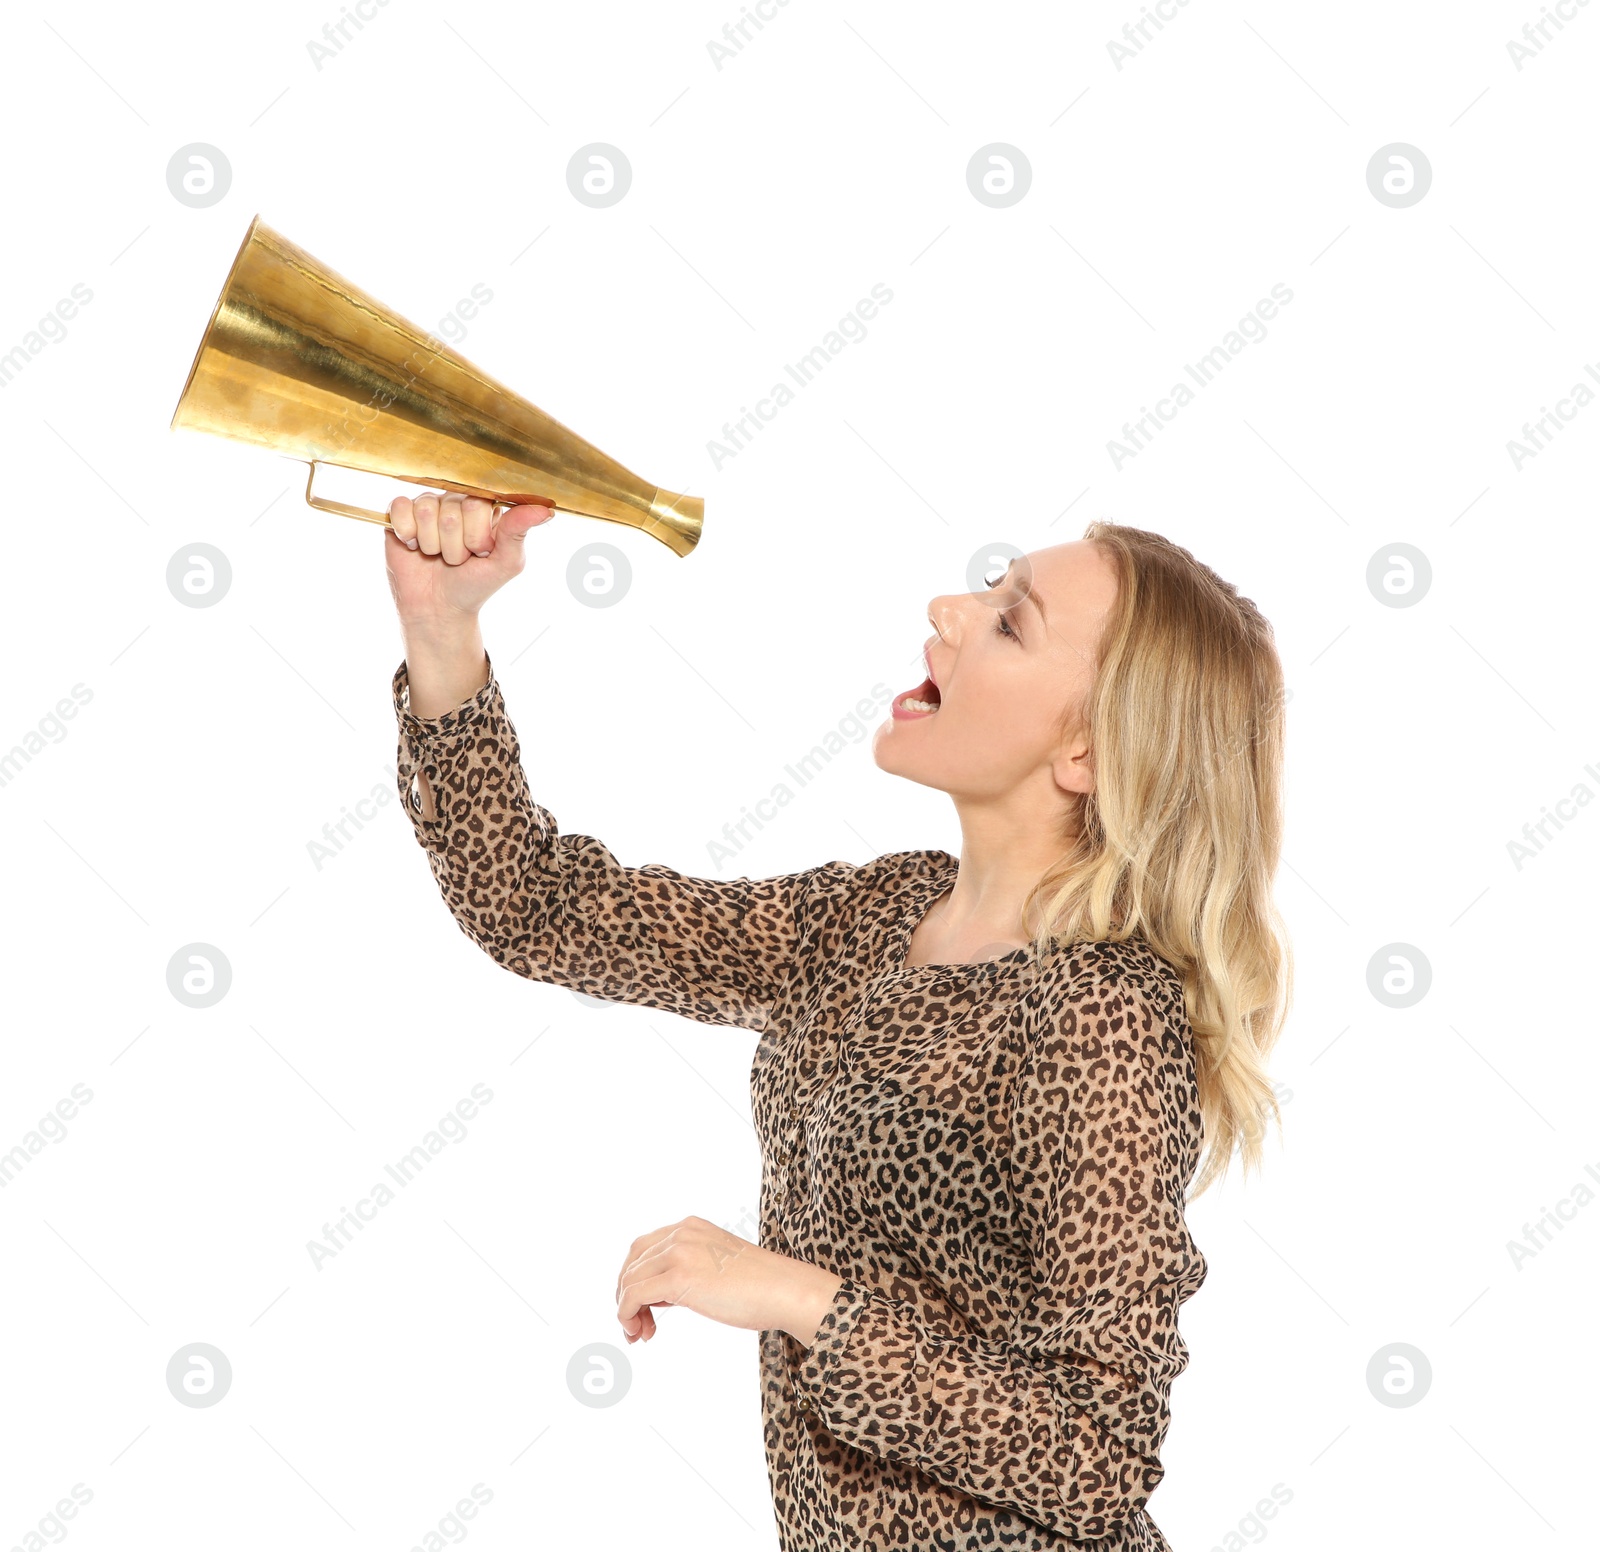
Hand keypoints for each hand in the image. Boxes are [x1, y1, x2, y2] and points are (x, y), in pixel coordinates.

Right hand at [383, 489, 554, 635]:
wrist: (438, 607)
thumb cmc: (474, 585)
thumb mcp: (506, 562)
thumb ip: (519, 532)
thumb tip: (546, 510)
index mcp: (484, 508)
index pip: (478, 504)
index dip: (476, 536)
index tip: (479, 553)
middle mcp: (456, 501)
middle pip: (452, 509)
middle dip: (454, 544)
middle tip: (456, 558)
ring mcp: (429, 505)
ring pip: (426, 510)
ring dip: (432, 544)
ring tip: (437, 555)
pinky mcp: (401, 513)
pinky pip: (401, 507)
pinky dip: (408, 533)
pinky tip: (414, 546)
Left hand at [614, 1216, 843, 1348]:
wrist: (785, 1290)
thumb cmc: (759, 1287)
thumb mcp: (716, 1267)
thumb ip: (688, 1271)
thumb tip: (661, 1296)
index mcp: (690, 1227)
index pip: (644, 1248)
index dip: (635, 1279)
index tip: (643, 1309)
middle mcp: (681, 1233)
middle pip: (632, 1261)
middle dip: (626, 1294)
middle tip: (636, 1325)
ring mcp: (679, 1252)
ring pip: (629, 1280)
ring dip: (625, 1310)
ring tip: (640, 1334)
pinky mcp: (680, 1276)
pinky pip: (633, 1295)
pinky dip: (626, 1314)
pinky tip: (639, 1331)